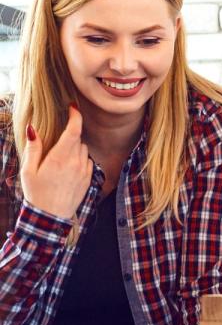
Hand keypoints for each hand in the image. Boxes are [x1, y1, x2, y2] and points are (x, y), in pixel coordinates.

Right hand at [20, 105, 93, 219]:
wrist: (51, 217)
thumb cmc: (37, 193)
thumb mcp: (28, 170)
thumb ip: (33, 148)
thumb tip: (33, 128)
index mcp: (60, 158)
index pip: (74, 131)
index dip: (76, 116)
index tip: (73, 108)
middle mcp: (76, 163)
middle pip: (78, 139)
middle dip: (68, 136)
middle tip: (54, 146)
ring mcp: (85, 172)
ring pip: (84, 150)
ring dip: (74, 149)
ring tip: (59, 161)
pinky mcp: (89, 180)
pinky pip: (88, 162)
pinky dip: (80, 160)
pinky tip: (67, 169)